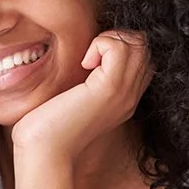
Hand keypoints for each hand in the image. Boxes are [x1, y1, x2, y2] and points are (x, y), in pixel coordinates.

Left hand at [10, 30, 152, 158]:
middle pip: (144, 47)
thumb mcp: (74, 99)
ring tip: (87, 59)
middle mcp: (130, 97)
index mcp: (124, 99)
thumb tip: (84, 55)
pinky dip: (100, 44)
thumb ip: (87, 80)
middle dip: (116, 38)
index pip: (142, 58)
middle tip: (90, 54)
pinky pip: (119, 48)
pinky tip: (84, 63)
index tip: (91, 57)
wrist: (44, 151)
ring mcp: (123, 93)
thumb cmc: (48, 127)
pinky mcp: (108, 89)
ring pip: (137, 43)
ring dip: (109, 39)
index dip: (119, 46)